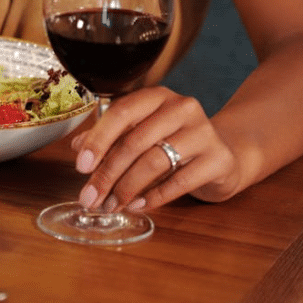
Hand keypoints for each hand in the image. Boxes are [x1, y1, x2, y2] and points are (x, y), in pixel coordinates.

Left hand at [70, 86, 241, 211]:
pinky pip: (179, 182)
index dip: (98, 140)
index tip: (81, 166)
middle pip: (134, 142)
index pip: (121, 112)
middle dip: (107, 174)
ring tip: (111, 205)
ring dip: (126, 188)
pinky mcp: (218, 159)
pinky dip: (153, 197)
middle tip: (90, 197)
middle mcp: (181, 108)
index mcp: (156, 97)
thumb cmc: (173, 143)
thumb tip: (78, 147)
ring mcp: (203, 132)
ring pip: (154, 162)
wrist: (224, 156)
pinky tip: (137, 206)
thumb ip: (110, 138)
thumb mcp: (141, 135)